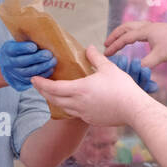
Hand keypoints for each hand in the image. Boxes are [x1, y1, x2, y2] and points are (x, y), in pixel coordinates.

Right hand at [0, 40, 54, 91]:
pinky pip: (31, 82)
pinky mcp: (19, 84)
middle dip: (37, 58)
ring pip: (28, 73)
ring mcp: (13, 75)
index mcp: (7, 50)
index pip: (14, 49)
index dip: (24, 48)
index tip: (34, 46)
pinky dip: (42, 76)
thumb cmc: (19, 50)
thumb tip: (44, 34)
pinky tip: (49, 70)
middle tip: (49, 54)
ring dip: (42, 68)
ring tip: (52, 62)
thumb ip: (27, 39)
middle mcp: (8, 64)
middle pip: (23, 62)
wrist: (8, 66)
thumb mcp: (18, 41)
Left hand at [32, 45, 152, 127]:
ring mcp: (83, 113)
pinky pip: (73, 113)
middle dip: (43, 92)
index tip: (33, 79)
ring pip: (62, 107)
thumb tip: (89, 47)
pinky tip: (70, 102)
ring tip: (51, 92)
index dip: (41, 83)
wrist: (133, 109)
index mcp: (80, 89)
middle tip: (38, 85)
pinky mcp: (89, 119)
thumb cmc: (122, 88)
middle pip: (53, 99)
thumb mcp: (108, 68)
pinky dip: (67, 106)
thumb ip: (95, 58)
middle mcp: (77, 103)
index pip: (53, 87)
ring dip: (54, 100)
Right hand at [104, 21, 166, 68]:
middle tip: (106, 44)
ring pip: (133, 27)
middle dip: (115, 35)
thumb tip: (136, 70)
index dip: (114, 46)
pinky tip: (135, 41)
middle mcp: (148, 26)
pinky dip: (133, 34)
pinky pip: (140, 30)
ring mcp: (154, 27)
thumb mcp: (161, 56)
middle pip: (126, 27)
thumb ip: (147, 63)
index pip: (125, 38)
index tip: (106, 54)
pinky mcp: (159, 31)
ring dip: (123, 33)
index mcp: (146, 31)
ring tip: (117, 41)